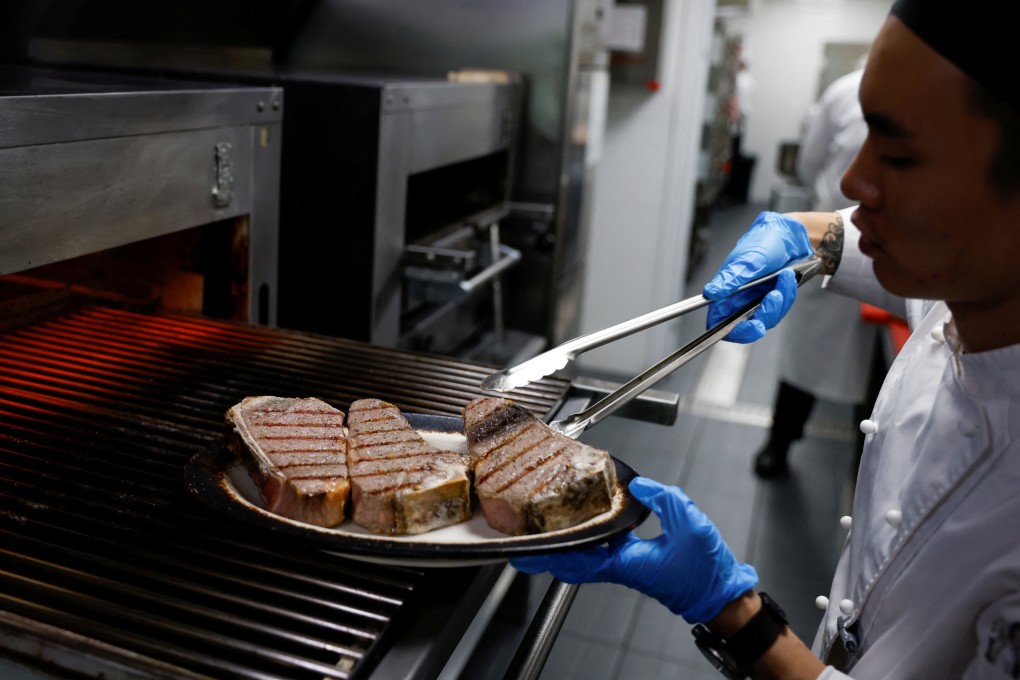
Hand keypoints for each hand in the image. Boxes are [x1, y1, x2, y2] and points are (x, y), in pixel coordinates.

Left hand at [510, 477, 757, 623]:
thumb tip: (640, 484)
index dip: (552, 551)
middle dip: (549, 547)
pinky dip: (586, 537)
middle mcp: (619, 567)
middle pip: (573, 559)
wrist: (719, 592)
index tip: (530, 546)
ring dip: (566, 541)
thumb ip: (664, 499)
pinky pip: (599, 550)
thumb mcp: (690, 523)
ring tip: (548, 521)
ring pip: (584, 555)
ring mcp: (624, 566)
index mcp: (626, 562)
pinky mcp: (632, 562)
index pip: (578, 559)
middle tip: (526, 534)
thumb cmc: (706, 568)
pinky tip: (585, 519)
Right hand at [702, 211, 812, 342]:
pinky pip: (779, 310)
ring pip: (766, 319)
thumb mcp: (748, 259)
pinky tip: (787, 279)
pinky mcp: (771, 300)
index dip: (732, 331)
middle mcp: (738, 299)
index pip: (719, 322)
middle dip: (765, 315)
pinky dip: (787, 295)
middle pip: (746, 326)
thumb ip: (730, 278)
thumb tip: (711, 293)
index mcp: (725, 291)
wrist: (790, 236)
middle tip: (775, 298)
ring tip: (784, 277)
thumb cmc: (764, 241)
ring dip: (779, 301)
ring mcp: (755, 301)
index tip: (752, 327)